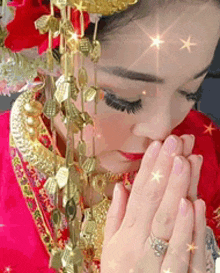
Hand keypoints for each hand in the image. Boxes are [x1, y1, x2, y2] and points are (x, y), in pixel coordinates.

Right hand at [101, 135, 205, 272]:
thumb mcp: (110, 249)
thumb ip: (116, 216)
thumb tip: (121, 186)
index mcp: (126, 237)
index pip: (138, 196)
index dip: (148, 169)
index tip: (157, 144)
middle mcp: (141, 246)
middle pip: (155, 203)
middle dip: (165, 169)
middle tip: (175, 141)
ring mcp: (159, 262)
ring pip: (169, 222)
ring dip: (177, 190)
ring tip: (185, 160)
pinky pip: (184, 252)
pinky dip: (190, 226)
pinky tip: (194, 202)